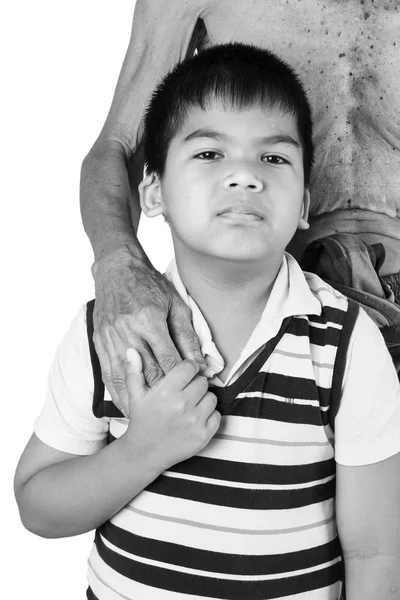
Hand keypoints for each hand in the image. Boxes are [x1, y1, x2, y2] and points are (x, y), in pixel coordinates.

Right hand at [92, 246, 207, 415]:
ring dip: (139, 400)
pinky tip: (127, 407)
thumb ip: (186, 336)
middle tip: (176, 411)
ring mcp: (111, 339)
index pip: (168, 358)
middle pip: (148, 371)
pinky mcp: (100, 343)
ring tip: (151, 419)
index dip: (182, 378)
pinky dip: (118, 393)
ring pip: (126, 377)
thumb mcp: (176, 305)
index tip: (193, 391)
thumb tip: (200, 363)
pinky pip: (108, 374)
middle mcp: (127, 331)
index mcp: (148, 320)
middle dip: (163, 393)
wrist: (116, 271)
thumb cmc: (150, 286)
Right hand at [123, 348, 220, 470]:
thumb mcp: (135, 396)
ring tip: (190, 405)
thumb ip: (135, 371)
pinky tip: (195, 417)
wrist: (144, 453)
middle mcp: (182, 405)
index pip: (190, 367)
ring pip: (212, 397)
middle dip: (195, 384)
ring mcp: (194, 421)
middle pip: (202, 381)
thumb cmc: (141, 421)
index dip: (188, 368)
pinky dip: (209, 415)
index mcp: (166, 392)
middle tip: (185, 392)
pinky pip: (217, 415)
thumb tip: (132, 350)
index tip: (185, 374)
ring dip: (203, 399)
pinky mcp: (203, 435)